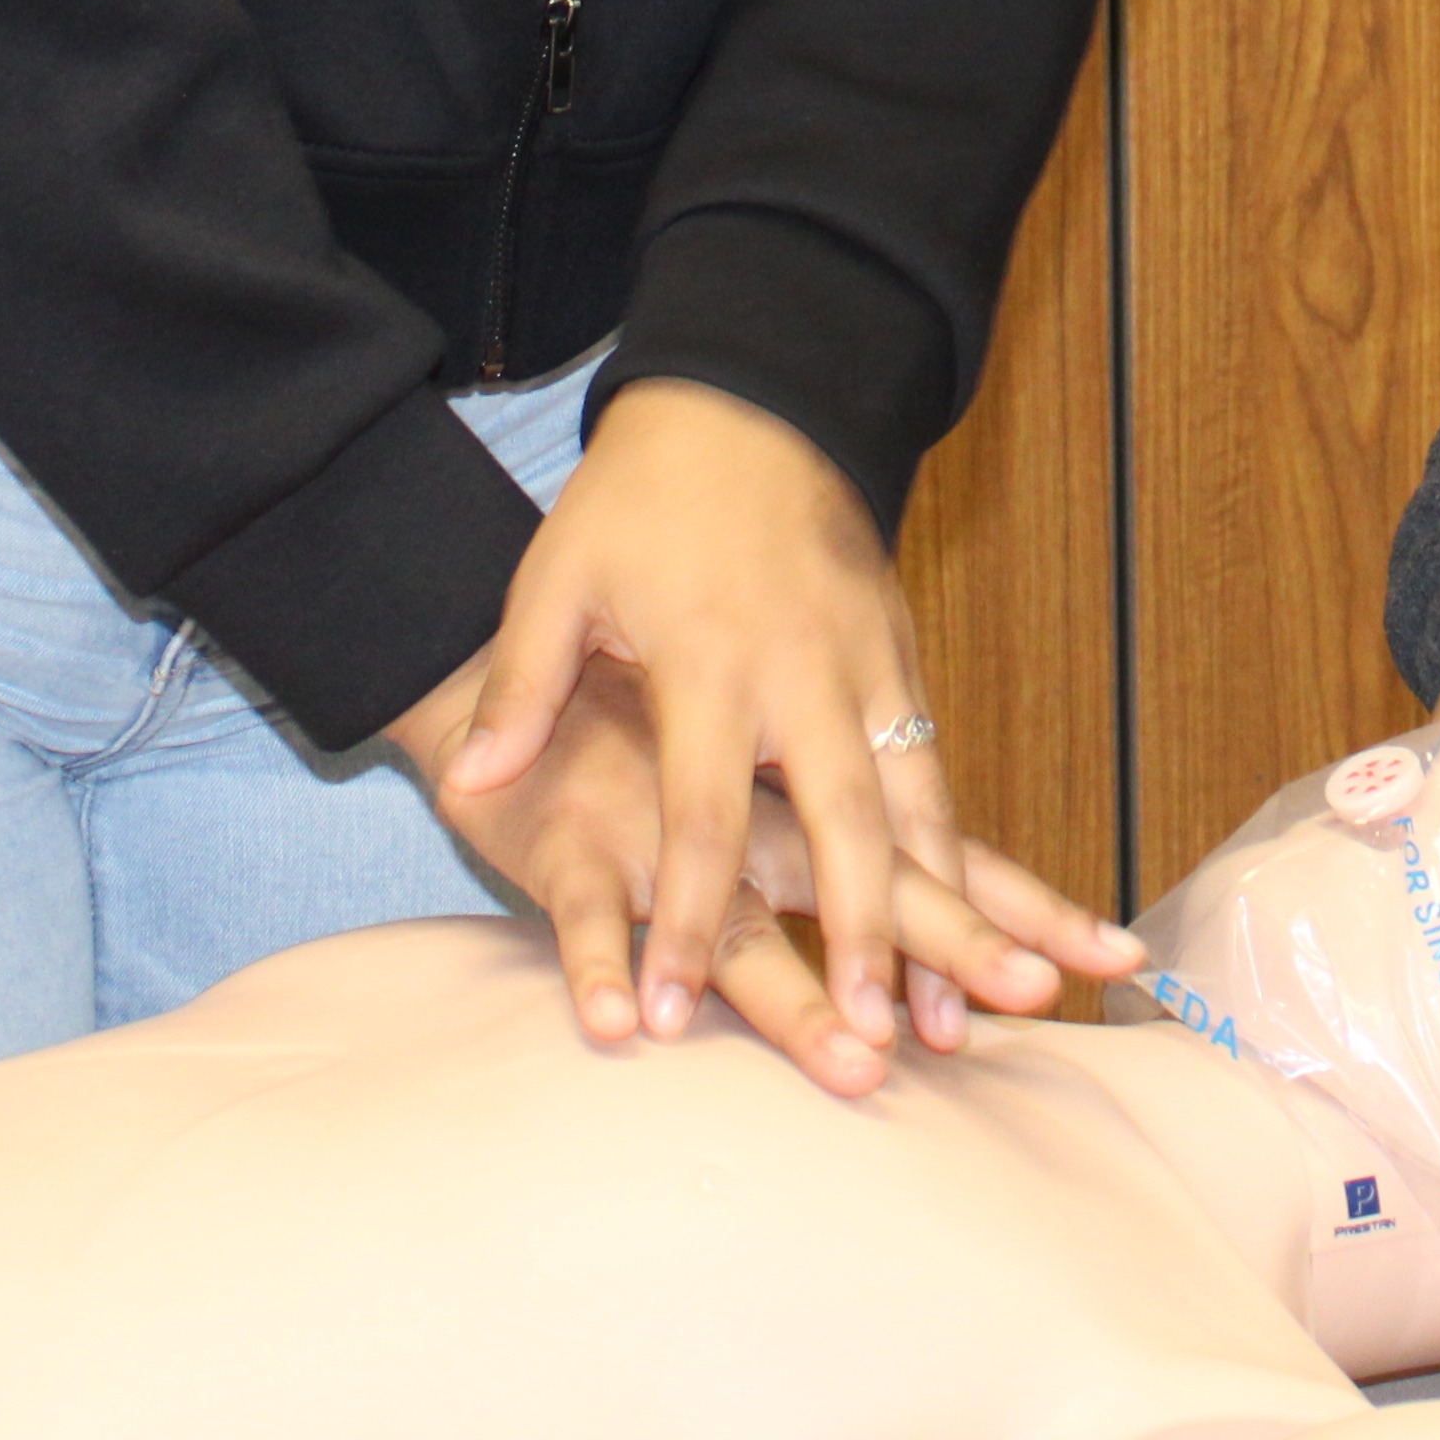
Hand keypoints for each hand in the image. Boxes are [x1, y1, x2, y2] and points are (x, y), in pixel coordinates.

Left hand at [388, 378, 1135, 1086]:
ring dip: (937, 911)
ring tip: (948, 1016)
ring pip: (916, 803)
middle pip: (842, 822)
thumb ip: (522, 687)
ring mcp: (866, 659)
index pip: (701, 817)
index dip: (687, 920)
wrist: (747, 400)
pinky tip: (972, 920)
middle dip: (861, 936)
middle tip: (870, 1039)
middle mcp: (802, 668)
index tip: (673, 1017)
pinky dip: (957, 849)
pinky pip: (935, 767)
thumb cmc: (637, 498)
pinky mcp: (901, 650)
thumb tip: (467, 781)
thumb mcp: (556, 576)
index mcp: (710, 658)